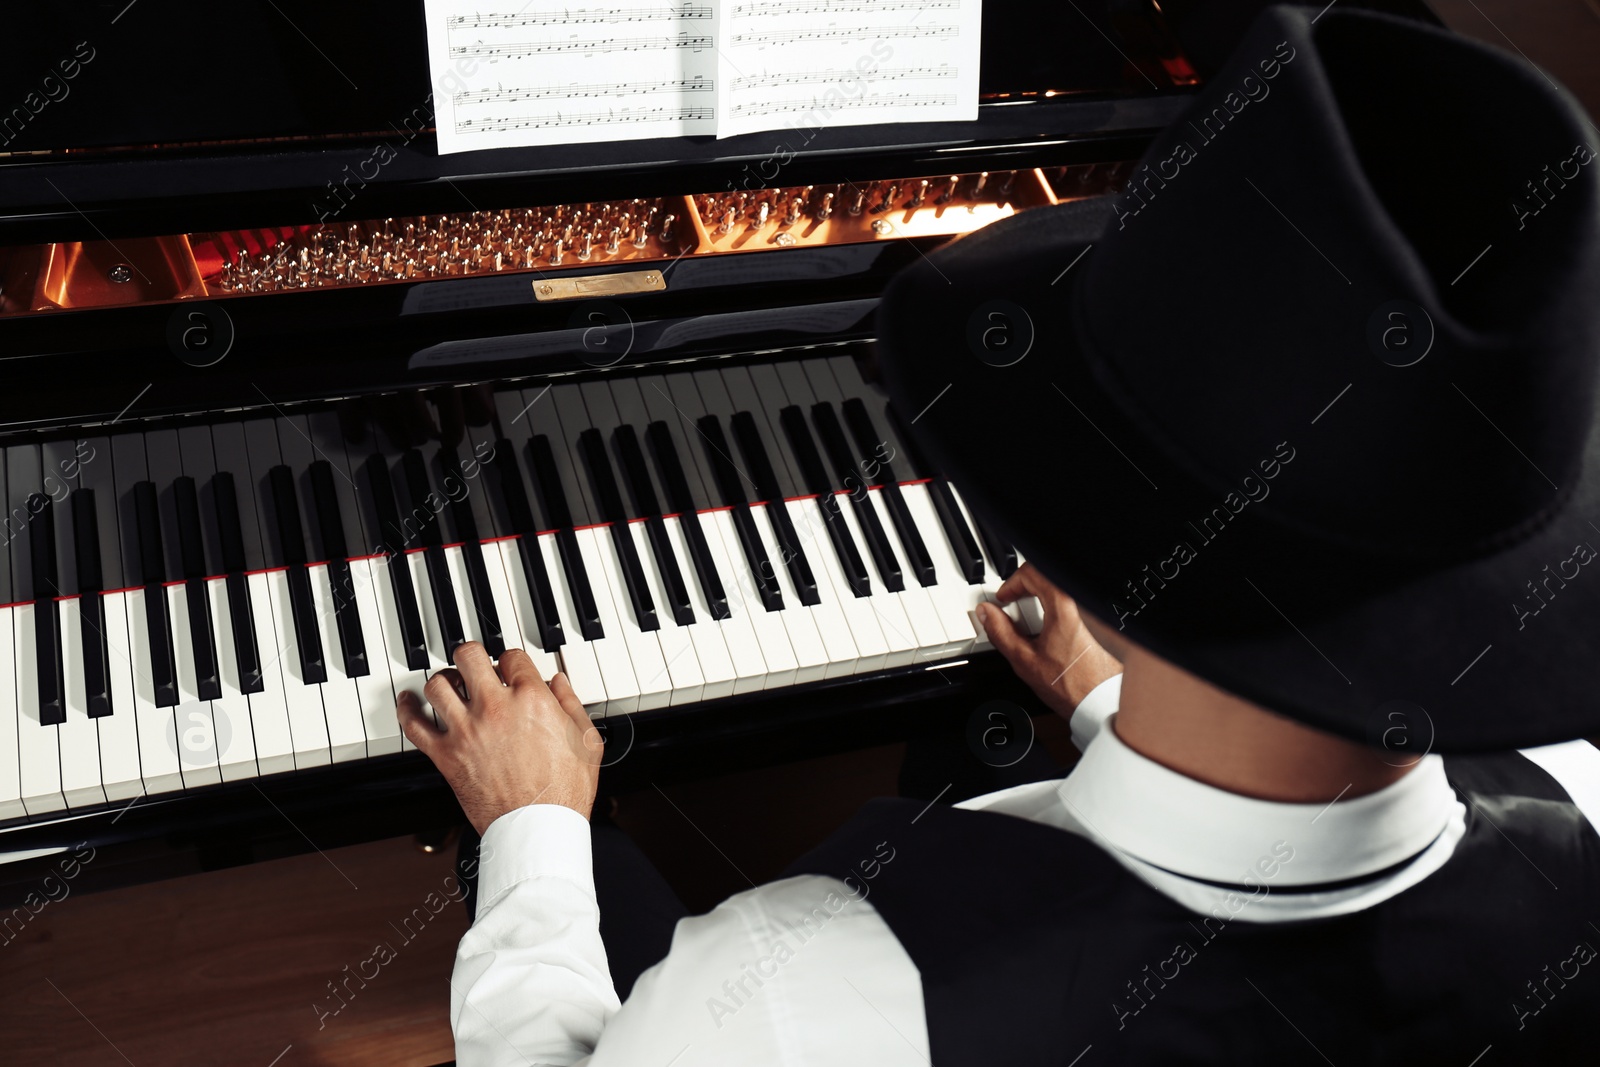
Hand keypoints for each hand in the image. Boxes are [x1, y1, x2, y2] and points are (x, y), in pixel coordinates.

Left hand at [398, 642, 604, 832]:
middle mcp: (495, 708)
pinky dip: (406, 709)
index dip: (511, 661)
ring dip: (443, 680)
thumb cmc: (565, 791)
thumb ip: (571, 704)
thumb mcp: (586, 741)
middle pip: (469, 656)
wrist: (538, 829)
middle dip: (471, 656)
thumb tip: (559, 683)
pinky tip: (408, 701)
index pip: (511, 657)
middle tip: (473, 662)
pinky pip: (414, 725)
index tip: (510, 670)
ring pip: (438, 684)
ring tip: (449, 684)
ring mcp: (467, 730)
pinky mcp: (446, 756)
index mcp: (532, 699)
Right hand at [975, 563, 1121, 717]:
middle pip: (1047, 578)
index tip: (1003, 599)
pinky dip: (1055, 608)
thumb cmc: (1071, 686)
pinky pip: (1073, 601)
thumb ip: (1000, 631)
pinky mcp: (1099, 620)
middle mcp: (1083, 601)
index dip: (1011, 584)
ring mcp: (1093, 610)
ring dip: (1040, 599)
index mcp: (1064, 605)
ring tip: (1030, 625)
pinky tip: (1049, 633)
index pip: (1032, 572)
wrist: (1102, 702)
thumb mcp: (1024, 660)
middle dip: (1025, 590)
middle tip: (1012, 609)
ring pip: (1060, 589)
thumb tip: (987, 613)